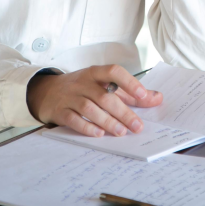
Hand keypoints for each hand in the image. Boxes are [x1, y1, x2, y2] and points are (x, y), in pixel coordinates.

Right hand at [27, 64, 162, 136]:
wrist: (47, 92)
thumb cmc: (82, 88)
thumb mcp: (104, 85)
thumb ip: (130, 92)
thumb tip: (157, 98)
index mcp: (96, 73)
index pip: (113, 71)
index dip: (129, 82)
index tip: (142, 95)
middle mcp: (83, 82)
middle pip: (105, 96)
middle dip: (123, 112)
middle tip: (137, 126)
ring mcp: (70, 96)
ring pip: (90, 108)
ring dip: (107, 121)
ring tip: (121, 132)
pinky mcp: (60, 111)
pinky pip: (73, 119)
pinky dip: (87, 127)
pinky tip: (99, 134)